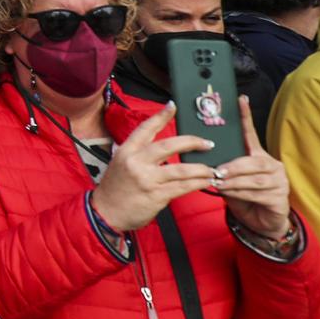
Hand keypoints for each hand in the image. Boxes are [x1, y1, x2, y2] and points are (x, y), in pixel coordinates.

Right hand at [88, 104, 217, 233]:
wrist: (106, 212)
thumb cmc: (115, 189)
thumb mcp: (121, 164)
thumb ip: (140, 155)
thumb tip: (166, 149)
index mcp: (127, 151)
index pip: (146, 128)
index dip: (160, 116)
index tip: (173, 106)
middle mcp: (136, 162)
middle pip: (168, 146)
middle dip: (192, 142)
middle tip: (207, 143)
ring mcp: (147, 179)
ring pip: (181, 170)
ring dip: (201, 169)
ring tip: (213, 168)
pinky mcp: (157, 195)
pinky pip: (183, 187)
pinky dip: (198, 183)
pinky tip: (207, 182)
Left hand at [214, 96, 293, 239]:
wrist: (261, 222)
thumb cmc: (243, 196)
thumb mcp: (231, 179)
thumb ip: (224, 167)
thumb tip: (206, 157)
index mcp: (259, 156)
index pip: (252, 133)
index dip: (246, 116)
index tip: (240, 98)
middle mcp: (273, 166)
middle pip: (255, 161)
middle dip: (234, 166)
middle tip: (217, 170)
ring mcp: (280, 182)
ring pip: (254, 179)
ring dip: (234, 182)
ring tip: (219, 183)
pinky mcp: (280, 198)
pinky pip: (257, 194)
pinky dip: (239, 194)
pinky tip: (228, 193)